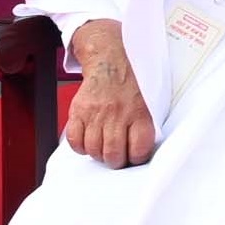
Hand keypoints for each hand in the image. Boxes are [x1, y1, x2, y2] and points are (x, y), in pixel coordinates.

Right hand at [58, 22, 153, 166]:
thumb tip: (144, 152)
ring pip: (94, 150)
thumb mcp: (150, 102)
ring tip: (103, 148)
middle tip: (117, 157)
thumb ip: (147, 126)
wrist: (110, 62)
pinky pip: (75, 140)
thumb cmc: (132, 85)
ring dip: (99, 154)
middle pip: (113, 154)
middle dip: (116, 162)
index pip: (139, 150)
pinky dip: (80, 146)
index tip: (135, 156)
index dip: (137, 158)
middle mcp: (118, 114)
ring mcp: (96, 113)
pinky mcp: (79, 111)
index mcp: (139, 113)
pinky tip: (88, 141)